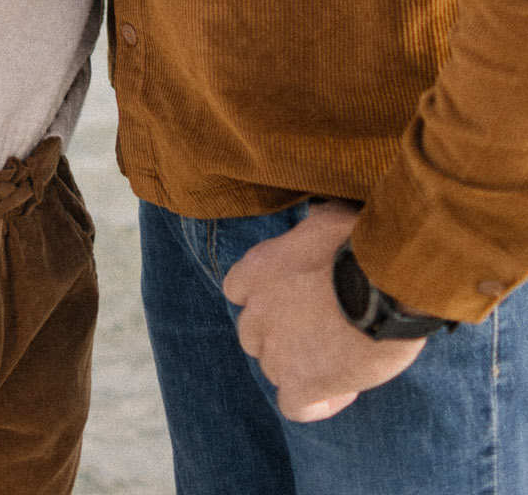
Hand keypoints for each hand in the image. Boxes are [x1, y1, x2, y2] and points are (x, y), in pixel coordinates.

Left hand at [221, 201, 425, 420]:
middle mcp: (258, 310)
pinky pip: (295, 406)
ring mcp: (276, 350)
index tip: (294, 300)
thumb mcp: (328, 217)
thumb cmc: (363, 244)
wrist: (385, 284)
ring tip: (340, 358)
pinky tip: (342, 389)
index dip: (264, 299)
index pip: (237, 291)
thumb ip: (310, 227)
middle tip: (321, 331)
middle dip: (281, 336)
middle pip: (253, 334)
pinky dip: (316, 404)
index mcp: (258, 269)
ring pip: (274, 369)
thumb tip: (318, 215)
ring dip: (301, 368)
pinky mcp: (301, 383)